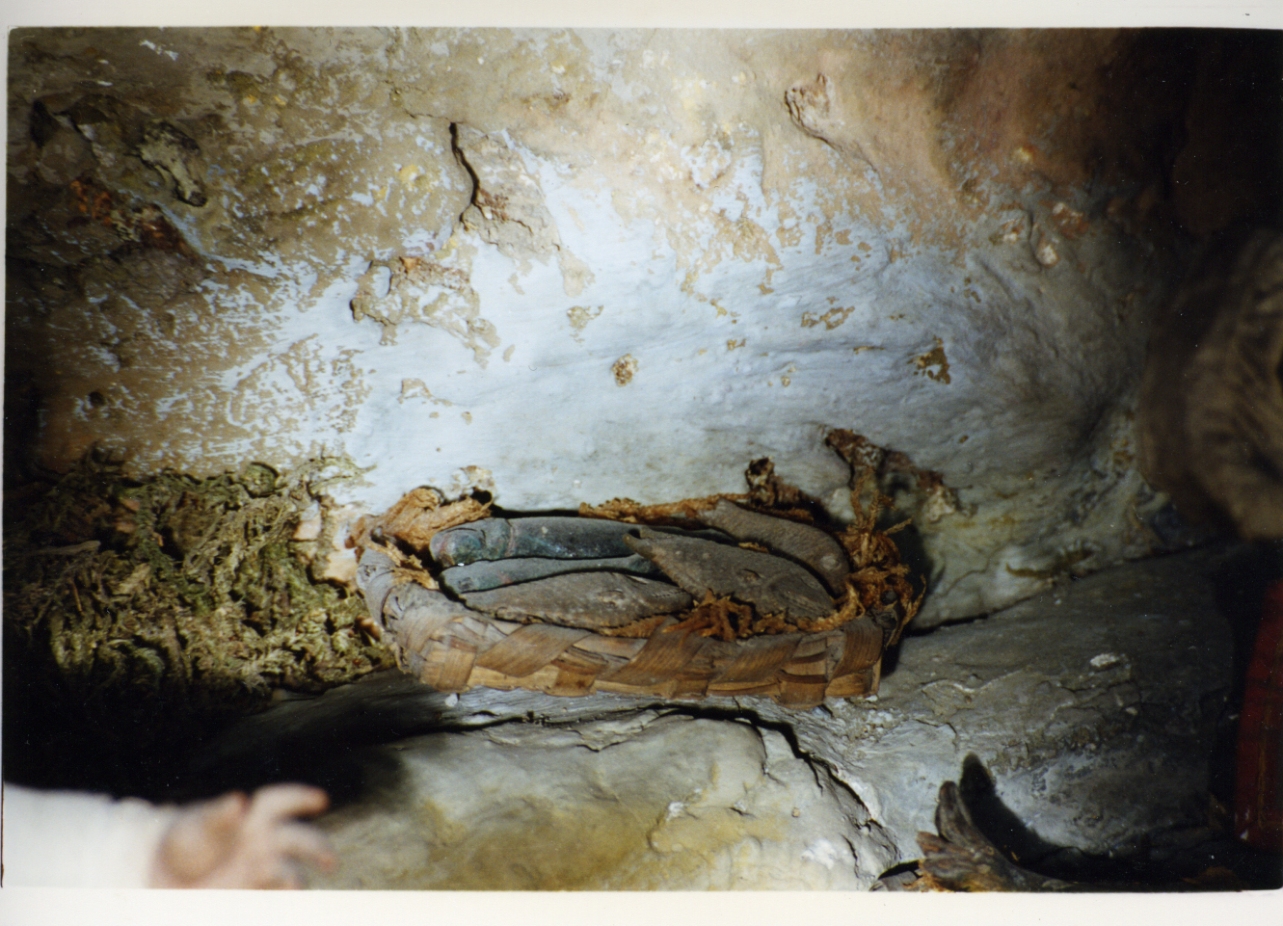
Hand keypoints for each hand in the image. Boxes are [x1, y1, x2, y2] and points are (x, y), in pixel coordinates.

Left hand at [149, 783, 336, 888]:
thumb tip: (240, 801)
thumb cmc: (186, 840)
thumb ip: (218, 815)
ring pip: (289, 873)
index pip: (281, 802)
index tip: (321, 800)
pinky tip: (284, 902)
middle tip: (330, 862)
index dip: (302, 798)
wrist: (164, 878)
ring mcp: (261, 870)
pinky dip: (280, 900)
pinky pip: (273, 897)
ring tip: (294, 886)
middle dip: (318, 849)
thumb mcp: (196, 826)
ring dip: (295, 879)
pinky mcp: (252, 895)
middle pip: (299, 840)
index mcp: (255, 817)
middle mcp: (266, 842)